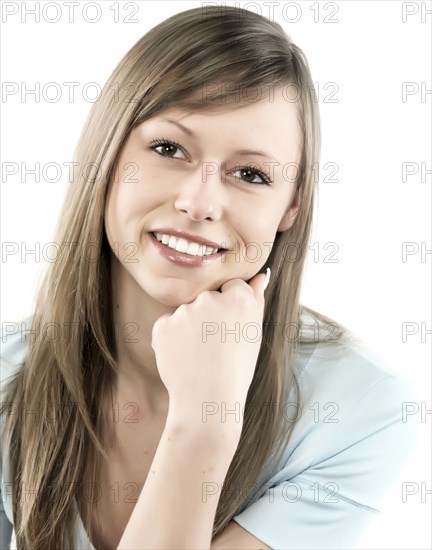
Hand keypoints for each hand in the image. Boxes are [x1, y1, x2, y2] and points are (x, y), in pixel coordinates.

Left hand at [151, 270, 268, 423]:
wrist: (208, 401)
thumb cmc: (237, 369)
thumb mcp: (254, 333)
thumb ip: (256, 298)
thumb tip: (259, 275)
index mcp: (239, 298)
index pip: (232, 286)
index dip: (232, 308)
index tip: (231, 329)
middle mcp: (211, 299)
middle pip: (208, 297)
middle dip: (210, 315)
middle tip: (216, 345)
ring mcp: (184, 312)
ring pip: (187, 312)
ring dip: (190, 327)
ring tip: (201, 354)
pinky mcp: (163, 326)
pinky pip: (168, 325)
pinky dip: (173, 338)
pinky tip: (185, 357)